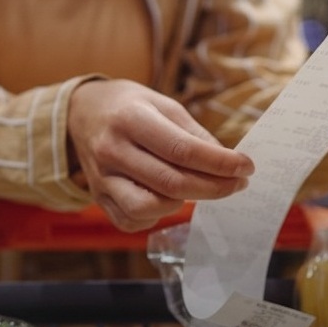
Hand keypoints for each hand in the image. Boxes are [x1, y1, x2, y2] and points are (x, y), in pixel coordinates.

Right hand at [67, 79, 253, 231]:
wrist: (82, 113)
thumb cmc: (129, 107)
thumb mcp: (163, 105)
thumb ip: (194, 135)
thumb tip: (228, 163)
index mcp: (130, 119)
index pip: (182, 150)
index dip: (220, 163)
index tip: (246, 167)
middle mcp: (112, 150)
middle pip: (171, 183)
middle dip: (213, 187)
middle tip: (237, 183)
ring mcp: (102, 178)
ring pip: (149, 208)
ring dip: (182, 203)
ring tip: (194, 187)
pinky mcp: (98, 198)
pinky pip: (132, 221)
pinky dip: (157, 215)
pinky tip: (166, 198)